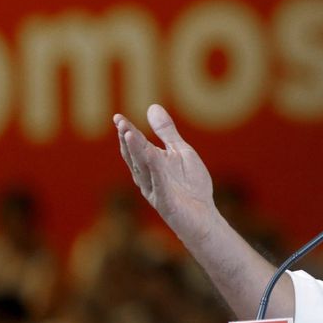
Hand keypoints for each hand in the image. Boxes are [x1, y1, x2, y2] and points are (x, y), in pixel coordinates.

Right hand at [113, 105, 217, 244]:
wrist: (204, 216)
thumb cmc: (191, 185)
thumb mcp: (180, 152)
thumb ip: (166, 132)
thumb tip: (152, 106)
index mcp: (150, 164)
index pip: (135, 146)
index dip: (126, 132)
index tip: (118, 117)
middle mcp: (148, 176)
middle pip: (135, 155)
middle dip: (128, 139)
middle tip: (120, 122)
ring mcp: (155, 190)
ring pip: (143, 168)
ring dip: (136, 151)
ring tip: (129, 133)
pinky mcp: (166, 203)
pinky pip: (160, 184)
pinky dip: (156, 170)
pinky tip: (152, 157)